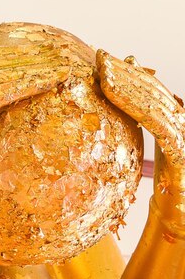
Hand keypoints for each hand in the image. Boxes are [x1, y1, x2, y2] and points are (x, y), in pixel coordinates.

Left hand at [96, 49, 184, 227]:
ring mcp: (184, 136)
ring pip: (154, 101)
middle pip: (154, 91)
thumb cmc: (160, 190)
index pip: (153, 91)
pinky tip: (110, 89)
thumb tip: (116, 105)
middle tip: (101, 55)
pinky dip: (131, 102)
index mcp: (177, 123)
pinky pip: (153, 120)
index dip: (131, 73)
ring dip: (126, 81)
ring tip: (103, 68)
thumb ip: (140, 128)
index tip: (107, 60)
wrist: (180, 222)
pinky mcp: (179, 150)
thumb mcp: (145, 153)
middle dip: (126, 72)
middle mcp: (184, 125)